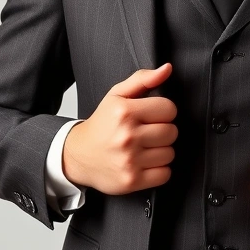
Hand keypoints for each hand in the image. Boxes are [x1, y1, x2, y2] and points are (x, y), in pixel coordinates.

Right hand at [63, 63, 178, 194]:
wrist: (77, 155)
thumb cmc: (101, 125)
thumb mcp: (117, 96)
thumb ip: (143, 79)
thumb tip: (167, 68)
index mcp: (124, 112)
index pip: (169, 108)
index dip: (163, 112)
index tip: (152, 116)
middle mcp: (127, 136)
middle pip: (172, 132)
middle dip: (163, 132)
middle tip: (147, 133)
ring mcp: (129, 160)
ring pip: (170, 154)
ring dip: (161, 152)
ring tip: (144, 149)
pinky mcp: (131, 180)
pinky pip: (165, 174)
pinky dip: (158, 170)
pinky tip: (144, 163)